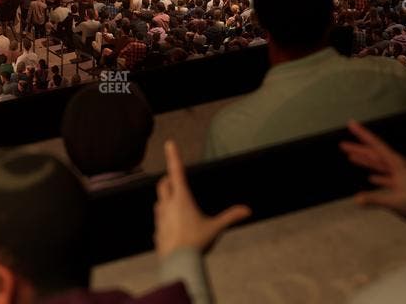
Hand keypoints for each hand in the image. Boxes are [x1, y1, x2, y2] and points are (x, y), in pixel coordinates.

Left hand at [154, 140, 250, 256]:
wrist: (178, 263)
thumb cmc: (197, 243)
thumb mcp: (215, 228)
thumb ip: (230, 217)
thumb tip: (247, 210)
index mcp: (182, 198)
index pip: (176, 171)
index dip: (173, 156)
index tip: (169, 143)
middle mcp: (168, 204)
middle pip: (164, 184)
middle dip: (169, 180)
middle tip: (176, 182)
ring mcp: (160, 217)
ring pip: (159, 201)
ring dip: (165, 199)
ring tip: (176, 207)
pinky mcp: (157, 230)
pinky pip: (159, 220)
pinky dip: (165, 219)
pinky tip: (173, 228)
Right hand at [340, 120, 405, 222]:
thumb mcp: (395, 202)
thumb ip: (374, 200)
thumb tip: (356, 200)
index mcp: (398, 165)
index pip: (376, 146)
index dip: (363, 134)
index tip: (351, 124)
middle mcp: (400, 167)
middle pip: (377, 155)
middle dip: (360, 150)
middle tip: (343, 145)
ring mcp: (404, 176)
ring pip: (381, 165)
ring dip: (367, 162)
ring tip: (352, 158)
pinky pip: (388, 177)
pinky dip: (379, 176)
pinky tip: (372, 178)